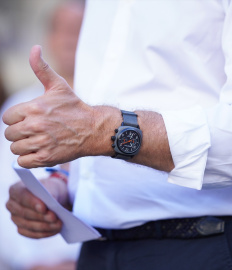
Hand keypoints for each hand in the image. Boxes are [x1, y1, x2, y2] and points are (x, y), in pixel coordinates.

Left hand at [2, 45, 95, 167]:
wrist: (93, 128)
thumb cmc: (75, 108)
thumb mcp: (58, 86)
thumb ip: (41, 68)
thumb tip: (35, 48)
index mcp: (33, 108)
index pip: (7, 118)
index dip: (17, 119)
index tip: (30, 120)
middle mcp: (35, 125)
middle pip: (9, 134)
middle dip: (20, 133)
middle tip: (35, 131)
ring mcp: (40, 142)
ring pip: (15, 148)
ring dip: (25, 146)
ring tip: (39, 141)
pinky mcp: (46, 157)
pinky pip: (23, 161)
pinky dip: (29, 158)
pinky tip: (41, 150)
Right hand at [5, 178, 67, 238]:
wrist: (53, 197)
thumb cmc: (50, 189)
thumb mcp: (53, 187)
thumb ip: (50, 193)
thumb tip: (52, 202)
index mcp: (16, 190)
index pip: (21, 196)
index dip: (32, 203)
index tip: (44, 208)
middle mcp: (12, 205)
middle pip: (24, 213)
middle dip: (41, 216)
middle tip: (54, 217)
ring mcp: (15, 218)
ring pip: (28, 225)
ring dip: (45, 226)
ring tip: (58, 224)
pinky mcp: (22, 229)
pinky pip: (32, 234)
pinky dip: (45, 232)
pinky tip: (55, 230)